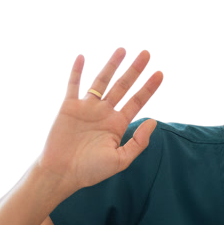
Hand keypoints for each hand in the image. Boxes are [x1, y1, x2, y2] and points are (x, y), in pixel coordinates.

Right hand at [35, 49, 163, 191]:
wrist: (63, 173)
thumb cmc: (91, 170)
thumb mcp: (121, 160)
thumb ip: (138, 142)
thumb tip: (153, 122)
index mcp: (117, 124)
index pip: (136, 102)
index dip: (148, 89)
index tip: (160, 75)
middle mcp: (104, 113)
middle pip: (122, 86)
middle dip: (134, 71)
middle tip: (147, 55)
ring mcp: (87, 108)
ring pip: (102, 81)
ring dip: (111, 65)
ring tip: (122, 51)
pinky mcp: (70, 107)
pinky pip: (73, 85)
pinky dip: (76, 71)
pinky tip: (81, 57)